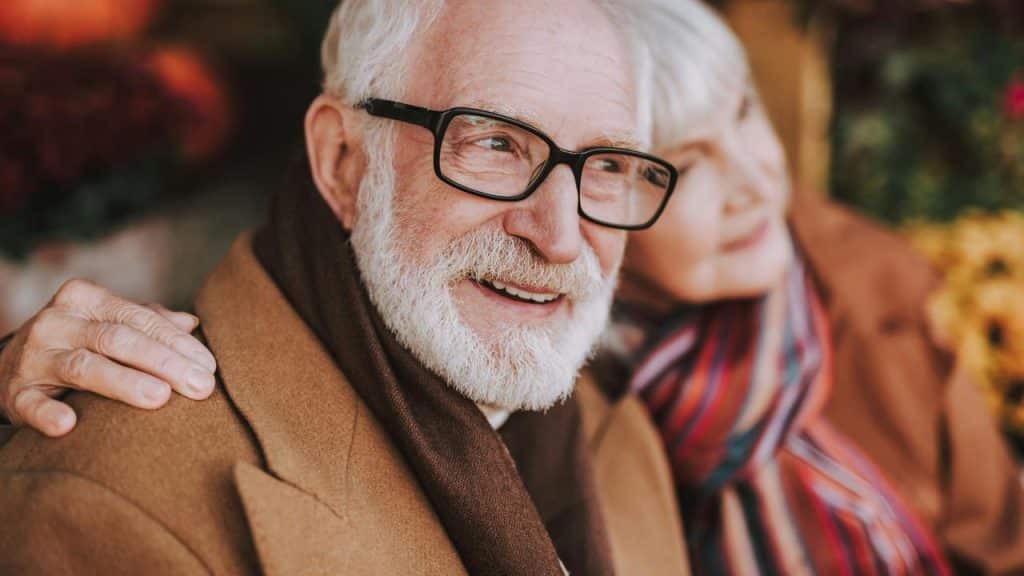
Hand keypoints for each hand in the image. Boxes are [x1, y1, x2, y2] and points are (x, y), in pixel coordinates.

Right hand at [0, 279, 216, 436]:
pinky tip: (68, 424)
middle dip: (165, 363)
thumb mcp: (108, 324)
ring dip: (123, 383)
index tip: (209, 367)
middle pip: (119, 340)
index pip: (140, 319)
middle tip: (201, 386)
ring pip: (85, 367)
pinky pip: (31, 404)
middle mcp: (58, 322)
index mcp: (86, 300)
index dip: (177, 343)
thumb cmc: (76, 344)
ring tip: (160, 398)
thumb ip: (148, 322)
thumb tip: (192, 323)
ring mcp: (34, 357)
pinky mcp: (14, 393)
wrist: (7, 367)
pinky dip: (47, 414)